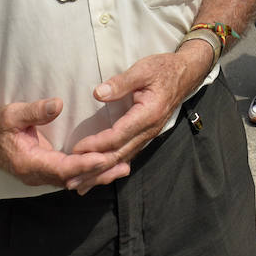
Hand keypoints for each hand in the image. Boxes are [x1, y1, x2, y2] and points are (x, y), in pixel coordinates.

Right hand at [0, 97, 117, 189]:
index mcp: (28, 163)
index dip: (84, 164)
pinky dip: (89, 172)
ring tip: (123, 167)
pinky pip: (71, 175)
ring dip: (98, 175)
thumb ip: (34, 111)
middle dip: (98, 173)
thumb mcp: (11, 114)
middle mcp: (37, 175)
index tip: (104, 158)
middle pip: (73, 178)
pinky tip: (108, 166)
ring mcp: (42, 175)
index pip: (62, 168)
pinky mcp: (47, 171)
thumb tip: (58, 104)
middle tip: (123, 164)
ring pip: (74, 180)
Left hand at [67, 49, 206, 192]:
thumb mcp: (143, 69)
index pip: (119, 135)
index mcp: (148, 113)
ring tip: (80, 186)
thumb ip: (121, 82)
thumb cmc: (163, 69)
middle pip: (119, 154)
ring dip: (101, 174)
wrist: (185, 74)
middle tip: (70, 180)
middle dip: (94, 169)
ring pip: (123, 159)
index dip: (97, 144)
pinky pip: (127, 155)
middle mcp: (149, 130)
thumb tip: (98, 93)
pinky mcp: (145, 136)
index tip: (76, 149)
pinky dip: (111, 168)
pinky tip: (99, 176)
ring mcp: (148, 135)